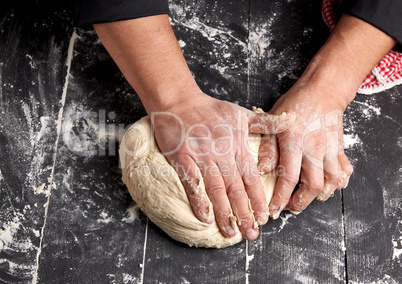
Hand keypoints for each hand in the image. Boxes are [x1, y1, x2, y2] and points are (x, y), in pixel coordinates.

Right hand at [152, 93, 294, 239]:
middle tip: (251, 234)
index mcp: (237, 146)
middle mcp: (222, 154)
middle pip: (236, 189)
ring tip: (231, 232)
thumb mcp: (242, 113)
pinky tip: (205, 217)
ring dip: (225, 212)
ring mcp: (201, 157)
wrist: (179, 101)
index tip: (265, 218)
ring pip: (216, 189)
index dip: (259, 200)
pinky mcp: (182, 158)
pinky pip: (191, 182)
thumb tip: (292, 119)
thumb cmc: (211, 109)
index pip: (252, 178)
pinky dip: (199, 200)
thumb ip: (266, 122)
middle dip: (245, 213)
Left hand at [258, 83, 352, 217]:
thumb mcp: (273, 122)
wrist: (322, 91)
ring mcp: (330, 150)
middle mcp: (314, 149)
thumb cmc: (294, 105)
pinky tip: (329, 185)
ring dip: (320, 195)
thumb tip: (261, 169)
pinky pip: (345, 171)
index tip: (274, 210)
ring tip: (308, 197)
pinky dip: (339, 182)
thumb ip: (268, 147)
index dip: (281, 198)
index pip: (289, 178)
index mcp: (294, 142)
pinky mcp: (339, 149)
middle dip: (301, 202)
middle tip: (290, 206)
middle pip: (314, 186)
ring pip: (332, 182)